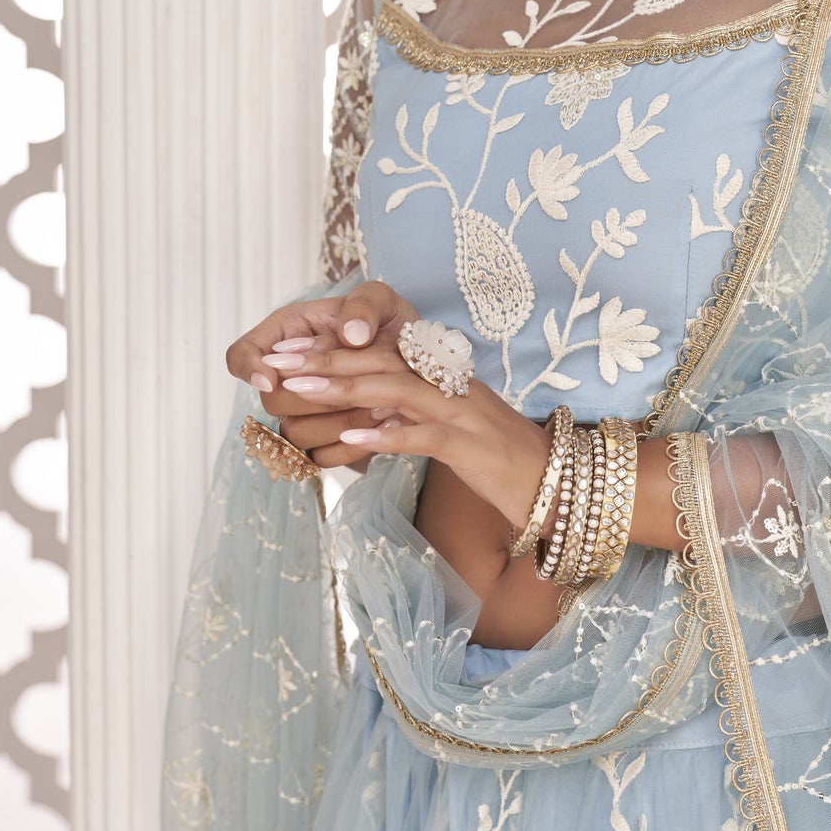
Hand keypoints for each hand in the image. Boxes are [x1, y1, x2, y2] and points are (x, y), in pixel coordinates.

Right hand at [226, 280, 420, 468]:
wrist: (417, 364)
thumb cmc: (390, 325)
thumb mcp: (383, 300)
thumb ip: (365, 305)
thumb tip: (351, 335)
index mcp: (289, 334)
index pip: (241, 354)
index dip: (248, 367)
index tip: (272, 379)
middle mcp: (288, 377)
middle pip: (271, 400)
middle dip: (314, 396)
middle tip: (361, 388)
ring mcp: (303, 412)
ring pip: (294, 433)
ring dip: (338, 422)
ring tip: (382, 407)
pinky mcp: (324, 441)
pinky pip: (321, 457)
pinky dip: (351, 446)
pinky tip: (381, 427)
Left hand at [267, 340, 552, 528]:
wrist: (554, 481)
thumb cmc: (499, 461)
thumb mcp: (450, 430)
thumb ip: (411, 416)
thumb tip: (367, 416)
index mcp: (442, 377)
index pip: (379, 353)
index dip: (330, 350)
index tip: (286, 352)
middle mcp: (449, 385)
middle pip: (378, 363)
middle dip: (323, 360)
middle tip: (276, 361)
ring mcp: (459, 412)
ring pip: (394, 390)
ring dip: (343, 387)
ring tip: (298, 388)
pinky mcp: (468, 444)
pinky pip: (422, 435)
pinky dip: (386, 435)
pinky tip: (350, 438)